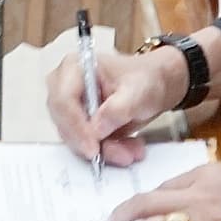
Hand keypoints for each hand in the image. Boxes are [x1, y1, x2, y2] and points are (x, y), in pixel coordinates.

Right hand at [46, 38, 185, 169]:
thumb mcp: (138, 91)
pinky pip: (85, 145)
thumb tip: (96, 129)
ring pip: (75, 139)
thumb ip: (117, 109)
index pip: (63, 100)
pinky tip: (126, 149)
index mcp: (75, 67)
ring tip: (130, 150)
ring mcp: (71, 108)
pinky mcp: (80, 125)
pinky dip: (107, 151)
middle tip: (117, 153)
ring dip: (104, 150)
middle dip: (92, 143)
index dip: (76, 126)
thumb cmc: (145, 78)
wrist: (156, 86)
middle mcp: (66, 87)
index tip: (93, 146)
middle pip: (64, 122)